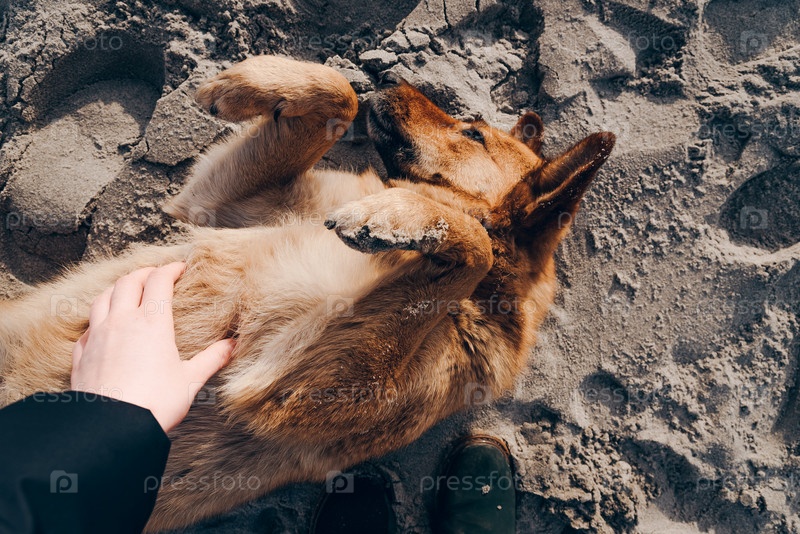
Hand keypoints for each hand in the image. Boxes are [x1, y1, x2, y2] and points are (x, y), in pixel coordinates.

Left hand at [71, 263, 234, 432]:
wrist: (112, 428)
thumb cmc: (155, 403)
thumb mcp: (191, 380)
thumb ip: (213, 358)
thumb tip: (233, 345)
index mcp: (152, 323)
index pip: (159, 281)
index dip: (170, 269)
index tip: (180, 267)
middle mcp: (122, 322)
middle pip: (128, 283)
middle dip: (143, 273)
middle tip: (156, 274)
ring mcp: (98, 336)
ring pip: (102, 298)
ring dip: (116, 289)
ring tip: (126, 290)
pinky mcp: (82, 355)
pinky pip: (87, 327)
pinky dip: (96, 319)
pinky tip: (102, 327)